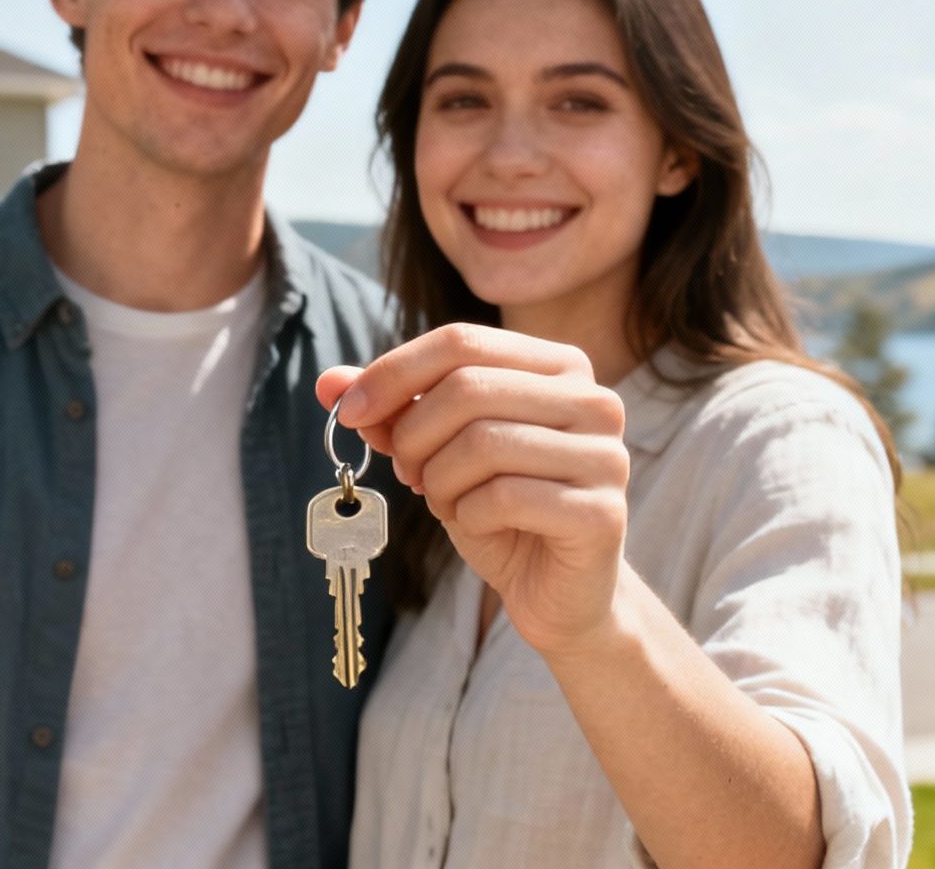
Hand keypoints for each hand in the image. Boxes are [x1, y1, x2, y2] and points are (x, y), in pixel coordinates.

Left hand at [316, 323, 629, 655]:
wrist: (557, 593)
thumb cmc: (500, 511)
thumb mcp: (440, 452)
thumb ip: (394, 411)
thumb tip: (327, 381)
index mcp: (561, 366)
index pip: (462, 342)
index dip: (394, 373)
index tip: (348, 411)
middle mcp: (595, 400)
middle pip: (468, 388)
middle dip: (414, 436)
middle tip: (408, 474)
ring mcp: (606, 456)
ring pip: (483, 442)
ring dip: (440, 481)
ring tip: (446, 501)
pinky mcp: (602, 513)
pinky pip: (505, 497)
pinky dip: (470, 515)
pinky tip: (479, 525)